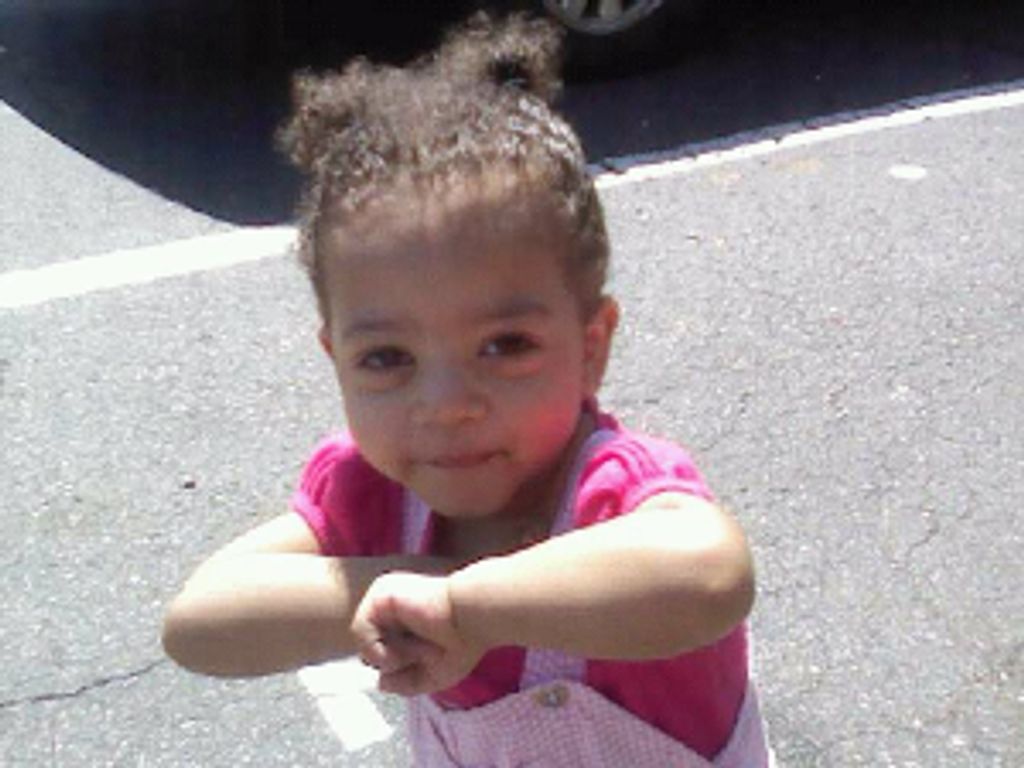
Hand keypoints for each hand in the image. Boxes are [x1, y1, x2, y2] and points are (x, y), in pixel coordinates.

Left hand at [351, 571, 485, 695]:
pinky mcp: (381, 594)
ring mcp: (385, 598)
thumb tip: (380, 683)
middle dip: (391, 661)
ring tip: (413, 652)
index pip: (380, 647)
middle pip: (369, 645)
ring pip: (363, 641)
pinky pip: (359, 631)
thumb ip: (405, 683)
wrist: (473, 618)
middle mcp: (392, 605)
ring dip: (387, 658)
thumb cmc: (464, 641)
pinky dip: (376, 650)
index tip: (419, 663)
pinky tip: (398, 652)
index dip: (394, 664)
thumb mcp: (434, 674)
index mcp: (405, 615)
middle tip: (420, 655)